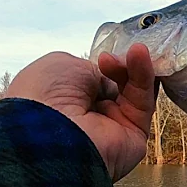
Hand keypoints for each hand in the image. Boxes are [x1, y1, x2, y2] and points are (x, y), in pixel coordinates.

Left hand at [6, 44, 157, 181]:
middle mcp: (90, 118)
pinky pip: (143, 103)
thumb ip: (93, 67)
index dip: (108, 65)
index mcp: (67, 103)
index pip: (98, 81)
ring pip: (134, 92)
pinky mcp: (135, 137)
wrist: (48, 132)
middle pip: (120, 85)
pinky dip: (143, 77)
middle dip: (123, 66)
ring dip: (136, 67)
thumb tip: (112, 70)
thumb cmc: (43, 97)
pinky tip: (139, 55)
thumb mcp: (64, 64)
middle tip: (122, 53)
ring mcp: (113, 128)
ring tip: (136, 50)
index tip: (108, 55)